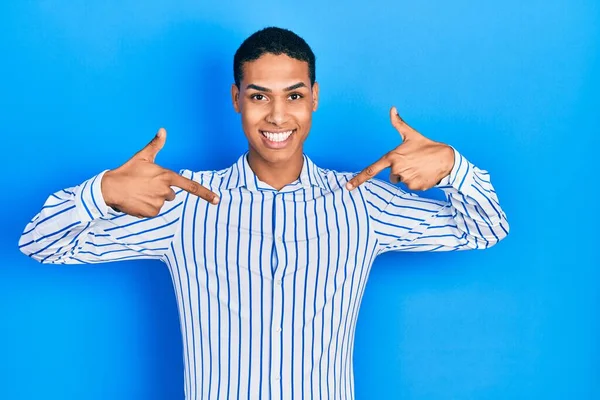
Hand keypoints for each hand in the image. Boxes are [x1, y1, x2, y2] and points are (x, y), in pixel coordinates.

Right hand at [101, 128, 218, 217]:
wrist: (110, 188)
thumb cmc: (127, 171)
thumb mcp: (142, 156)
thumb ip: (155, 145)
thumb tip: (163, 130)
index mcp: (166, 176)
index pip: (190, 186)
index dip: (205, 193)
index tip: (217, 200)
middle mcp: (165, 191)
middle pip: (171, 194)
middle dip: (160, 191)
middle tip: (145, 185)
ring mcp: (159, 203)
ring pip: (162, 202)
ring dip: (152, 199)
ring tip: (139, 192)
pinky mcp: (151, 212)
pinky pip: (154, 211)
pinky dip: (146, 207)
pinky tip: (137, 200)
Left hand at [346, 107, 454, 190]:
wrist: (447, 158)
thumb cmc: (426, 145)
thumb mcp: (411, 134)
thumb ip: (398, 123)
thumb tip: (392, 109)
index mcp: (392, 157)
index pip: (371, 170)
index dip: (358, 179)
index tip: (348, 187)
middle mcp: (397, 170)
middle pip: (392, 176)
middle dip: (400, 171)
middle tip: (413, 162)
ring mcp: (406, 180)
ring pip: (402, 181)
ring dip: (409, 176)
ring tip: (420, 167)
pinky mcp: (415, 187)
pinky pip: (411, 186)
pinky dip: (417, 181)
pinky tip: (424, 173)